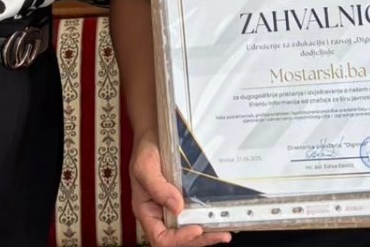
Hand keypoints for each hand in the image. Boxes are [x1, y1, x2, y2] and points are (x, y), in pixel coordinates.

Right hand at [128, 130, 230, 246]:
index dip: (179, 238)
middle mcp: (160, 212)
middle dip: (200, 239)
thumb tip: (177, 207)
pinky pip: (195, 214)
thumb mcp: (145, 166)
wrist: (155, 134)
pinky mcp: (185, 197)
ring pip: (189, 229)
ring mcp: (173, 206)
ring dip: (207, 233)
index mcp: (147, 210)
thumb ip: (158, 188)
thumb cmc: (145, 150)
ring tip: (224, 232)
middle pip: (178, 238)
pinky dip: (207, 219)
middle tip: (221, 235)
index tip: (196, 229)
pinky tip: (220, 218)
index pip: (160, 237)